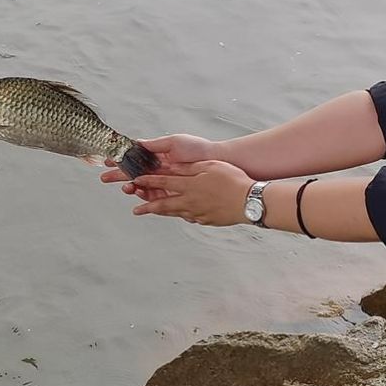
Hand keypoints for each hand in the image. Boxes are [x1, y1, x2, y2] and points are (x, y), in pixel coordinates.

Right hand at [101, 134, 225, 202]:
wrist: (217, 162)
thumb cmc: (198, 149)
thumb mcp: (174, 142)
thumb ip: (155, 144)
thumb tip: (137, 143)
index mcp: (158, 156)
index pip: (134, 159)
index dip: (120, 160)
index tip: (107, 161)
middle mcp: (159, 170)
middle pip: (134, 174)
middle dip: (119, 176)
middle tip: (105, 178)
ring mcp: (165, 182)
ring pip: (142, 187)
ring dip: (130, 186)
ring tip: (126, 186)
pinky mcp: (172, 193)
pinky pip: (154, 196)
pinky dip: (144, 195)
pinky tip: (138, 192)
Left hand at [125, 161, 252, 225]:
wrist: (249, 201)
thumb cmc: (233, 180)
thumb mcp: (210, 166)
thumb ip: (190, 167)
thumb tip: (173, 166)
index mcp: (189, 185)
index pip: (163, 182)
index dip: (148, 181)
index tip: (137, 181)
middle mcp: (190, 201)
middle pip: (163, 204)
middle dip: (147, 206)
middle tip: (136, 209)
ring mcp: (197, 212)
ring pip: (174, 213)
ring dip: (160, 213)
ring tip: (151, 213)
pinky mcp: (206, 219)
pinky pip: (189, 217)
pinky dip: (181, 215)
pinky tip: (180, 215)